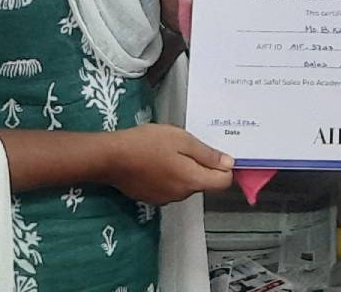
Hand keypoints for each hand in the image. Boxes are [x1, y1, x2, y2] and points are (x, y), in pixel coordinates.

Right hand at [105, 124, 233, 204]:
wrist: (111, 158)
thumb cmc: (147, 144)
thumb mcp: (181, 140)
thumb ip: (207, 154)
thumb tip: (230, 164)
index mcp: (192, 180)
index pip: (223, 182)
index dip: (225, 167)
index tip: (215, 153)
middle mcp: (182, 195)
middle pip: (203, 182)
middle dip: (201, 165)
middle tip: (184, 145)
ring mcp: (165, 199)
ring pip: (186, 184)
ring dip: (183, 170)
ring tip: (166, 151)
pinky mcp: (151, 198)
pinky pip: (170, 187)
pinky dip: (168, 176)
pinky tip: (154, 162)